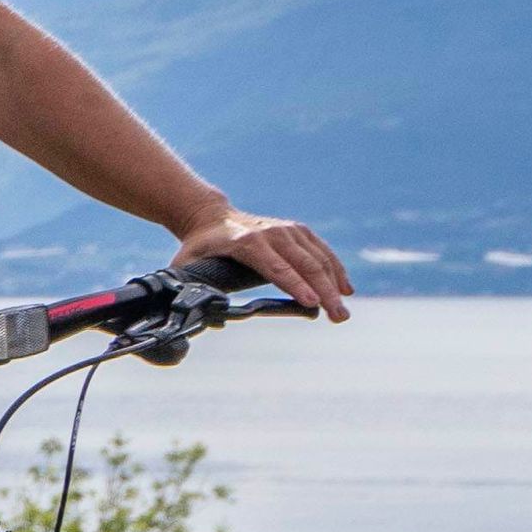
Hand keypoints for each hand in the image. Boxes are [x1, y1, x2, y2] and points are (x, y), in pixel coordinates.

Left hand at [176, 209, 353, 321]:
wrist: (211, 216)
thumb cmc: (199, 246)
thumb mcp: (186, 264)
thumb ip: (186, 285)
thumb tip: (190, 310)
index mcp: (246, 243)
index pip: (276, 268)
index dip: (295, 286)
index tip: (312, 303)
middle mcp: (271, 233)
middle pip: (304, 265)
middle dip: (324, 292)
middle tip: (338, 316)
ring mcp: (287, 230)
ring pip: (317, 258)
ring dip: (334, 285)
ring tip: (342, 311)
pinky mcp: (297, 231)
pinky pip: (321, 251)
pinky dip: (335, 269)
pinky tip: (346, 289)